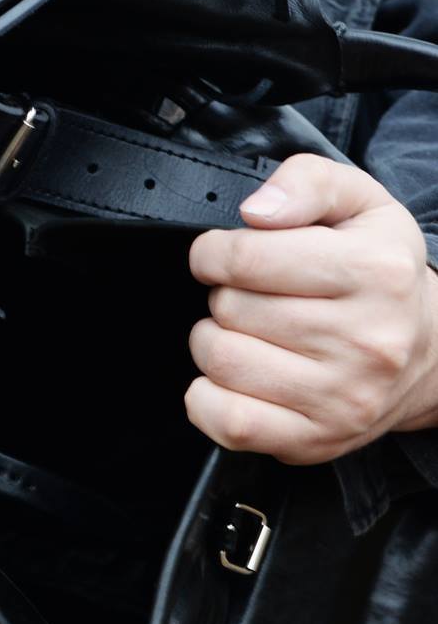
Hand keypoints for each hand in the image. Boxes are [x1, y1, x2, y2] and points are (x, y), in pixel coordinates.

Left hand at [187, 154, 437, 463]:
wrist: (433, 352)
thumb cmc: (382, 271)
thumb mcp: (359, 202)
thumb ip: (306, 183)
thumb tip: (257, 212)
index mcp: (376, 272)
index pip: (245, 257)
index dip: (213, 251)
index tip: (222, 255)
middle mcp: (366, 340)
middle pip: (229, 308)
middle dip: (224, 294)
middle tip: (253, 296)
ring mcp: (343, 398)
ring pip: (221, 361)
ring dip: (215, 340)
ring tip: (247, 332)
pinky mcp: (317, 441)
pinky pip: (226, 421)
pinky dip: (208, 397)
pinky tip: (234, 376)